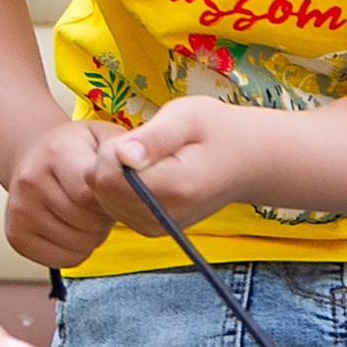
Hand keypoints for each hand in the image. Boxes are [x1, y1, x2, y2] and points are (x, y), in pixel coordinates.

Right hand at [3, 118, 128, 269]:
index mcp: (56, 152)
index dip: (111, 201)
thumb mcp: (106, 138)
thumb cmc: (81, 151)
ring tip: (86, 213)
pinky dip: (76, 251)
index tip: (113, 193)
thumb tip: (140, 170)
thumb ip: (126, 154)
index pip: (89, 194)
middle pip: (87, 222)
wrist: (36, 156)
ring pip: (78, 244)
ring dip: (93, 235)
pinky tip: (72, 228)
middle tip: (99, 203)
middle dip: (104, 218)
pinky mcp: (16, 236)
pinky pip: (63, 260)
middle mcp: (30, 180)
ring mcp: (19, 210)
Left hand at [91, 98, 266, 231]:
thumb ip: (153, 137)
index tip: (137, 137)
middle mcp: (163, 216)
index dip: (111, 151)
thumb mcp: (188, 117)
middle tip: (142, 145)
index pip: (107, 176)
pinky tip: (145, 175)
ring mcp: (155, 227)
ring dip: (114, 175)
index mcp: (174, 187)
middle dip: (110, 162)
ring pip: (103, 199)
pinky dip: (120, 188)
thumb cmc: (217, 131)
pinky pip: (113, 207)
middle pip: (101, 190)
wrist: (245, 164)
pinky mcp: (150, 229)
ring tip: (147, 159)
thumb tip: (122, 155)